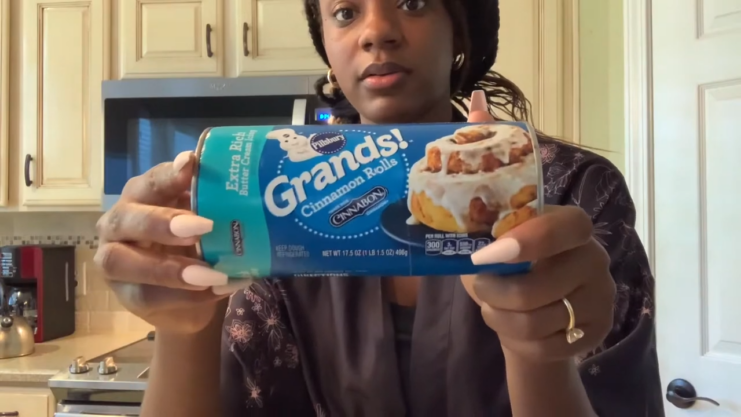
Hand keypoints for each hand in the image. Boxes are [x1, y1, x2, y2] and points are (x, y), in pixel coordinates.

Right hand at [95, 152, 251, 333]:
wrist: (188, 296)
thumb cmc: (193, 244)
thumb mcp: (203, 220)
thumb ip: (213, 205)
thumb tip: (249, 190)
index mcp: (141, 197)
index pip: (150, 181)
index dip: (168, 175)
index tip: (191, 164)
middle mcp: (119, 223)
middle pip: (125, 219)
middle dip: (162, 222)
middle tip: (203, 227)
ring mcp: (113, 261)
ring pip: (122, 261)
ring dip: (169, 268)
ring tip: (211, 273)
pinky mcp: (125, 295)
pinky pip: (148, 296)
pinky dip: (186, 296)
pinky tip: (217, 291)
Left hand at [462, 91, 614, 362]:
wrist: (534, 312)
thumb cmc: (512, 257)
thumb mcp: (497, 212)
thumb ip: (492, 158)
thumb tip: (477, 101)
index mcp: (572, 224)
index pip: (561, 228)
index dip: (525, 244)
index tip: (485, 256)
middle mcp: (593, 259)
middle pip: (534, 288)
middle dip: (491, 292)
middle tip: (476, 283)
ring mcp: (597, 300)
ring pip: (530, 322)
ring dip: (496, 315)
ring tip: (493, 301)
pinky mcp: (589, 336)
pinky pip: (537, 347)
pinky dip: (511, 339)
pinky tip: (512, 323)